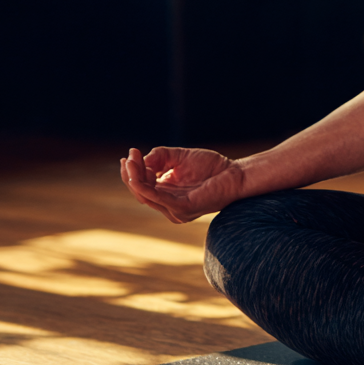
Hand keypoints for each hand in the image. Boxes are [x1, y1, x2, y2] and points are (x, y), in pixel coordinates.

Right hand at [120, 146, 245, 222]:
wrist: (235, 174)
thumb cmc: (212, 166)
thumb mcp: (180, 157)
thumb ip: (160, 156)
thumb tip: (142, 158)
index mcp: (167, 195)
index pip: (142, 187)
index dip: (133, 172)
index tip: (129, 154)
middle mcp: (168, 206)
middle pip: (140, 192)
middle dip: (131, 174)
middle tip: (128, 157)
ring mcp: (175, 210)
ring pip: (146, 196)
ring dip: (135, 178)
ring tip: (131, 161)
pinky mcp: (183, 209)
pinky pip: (159, 199)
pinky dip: (147, 187)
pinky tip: (141, 173)